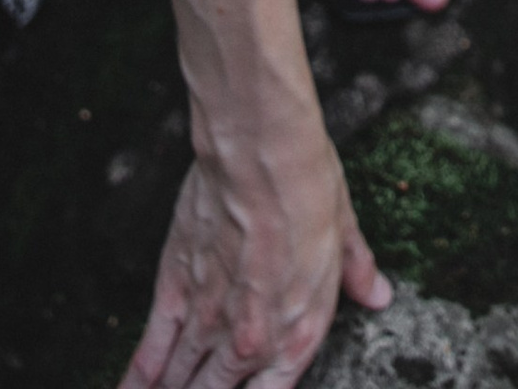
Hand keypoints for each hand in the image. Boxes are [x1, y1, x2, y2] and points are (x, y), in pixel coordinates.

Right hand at [120, 127, 387, 388]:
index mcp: (299, 332)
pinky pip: (151, 348)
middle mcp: (251, 339)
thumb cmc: (305, 185)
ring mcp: (208, 319)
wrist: (259, 153)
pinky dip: (139, 375)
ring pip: (181, 378)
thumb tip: (378, 294)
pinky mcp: (174, 290)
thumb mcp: (346, 231)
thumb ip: (358, 273)